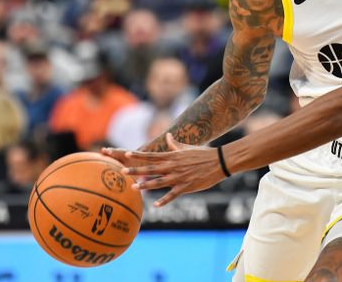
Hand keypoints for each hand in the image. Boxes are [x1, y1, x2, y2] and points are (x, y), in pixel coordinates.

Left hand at [102, 133, 227, 206]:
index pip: (152, 155)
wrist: (219, 161)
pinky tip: (155, 205)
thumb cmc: (203, 153)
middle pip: (151, 168)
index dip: (139, 155)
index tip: (126, 155)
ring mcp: (179, 177)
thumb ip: (175, 144)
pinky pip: (172, 195)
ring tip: (134, 187)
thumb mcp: (187, 148)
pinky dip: (164, 200)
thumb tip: (168, 136)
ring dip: (145, 185)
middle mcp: (173, 166)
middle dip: (136, 170)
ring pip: (158, 182)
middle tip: (122, 172)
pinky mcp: (186, 186)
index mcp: (173, 156)